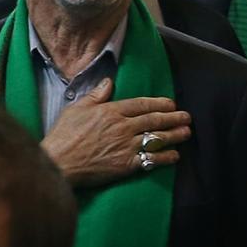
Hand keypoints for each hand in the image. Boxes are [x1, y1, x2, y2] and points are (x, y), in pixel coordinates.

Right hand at [39, 80, 189, 187]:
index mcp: (111, 111)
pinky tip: (175, 155)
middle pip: (154, 120)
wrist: (59, 162)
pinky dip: (165, 157)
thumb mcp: (76, 108)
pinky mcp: (126, 165)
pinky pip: (151, 159)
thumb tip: (109, 82)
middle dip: (173, 118)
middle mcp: (123, 127)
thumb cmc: (64, 135)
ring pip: (157, 138)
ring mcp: (126, 146)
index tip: (171, 104)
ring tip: (186, 132)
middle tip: (187, 117)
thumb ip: (95, 95)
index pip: (141, 104)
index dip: (159, 103)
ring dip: (174, 135)